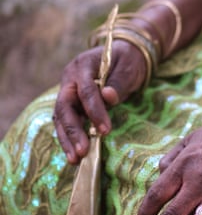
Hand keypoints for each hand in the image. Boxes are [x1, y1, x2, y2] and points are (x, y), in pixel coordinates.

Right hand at [53, 40, 146, 164]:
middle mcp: (69, 79)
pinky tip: (75, 155)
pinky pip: (66, 122)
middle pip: (64, 107)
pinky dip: (70, 138)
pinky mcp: (71, 104)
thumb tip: (108, 97)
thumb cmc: (127, 60)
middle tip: (82, 151)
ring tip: (75, 160)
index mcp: (82, 65)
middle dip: (73, 131)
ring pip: (61, 118)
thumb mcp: (128, 67)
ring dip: (67, 139)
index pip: (86, 91)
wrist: (123, 54)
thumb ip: (118, 83)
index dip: (95, 111)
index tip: (105, 130)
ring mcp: (68, 92)